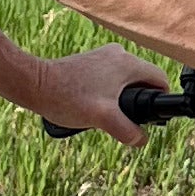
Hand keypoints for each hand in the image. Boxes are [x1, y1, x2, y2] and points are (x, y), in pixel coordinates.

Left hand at [27, 45, 156, 142]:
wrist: (34, 85)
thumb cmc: (68, 97)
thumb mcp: (104, 119)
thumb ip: (127, 131)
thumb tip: (141, 140)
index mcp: (128, 63)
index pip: (160, 80)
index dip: (160, 101)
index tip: (150, 117)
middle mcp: (118, 55)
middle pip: (143, 82)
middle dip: (138, 102)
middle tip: (125, 120)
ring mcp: (102, 57)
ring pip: (124, 82)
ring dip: (121, 100)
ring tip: (107, 116)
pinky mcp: (90, 63)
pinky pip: (109, 80)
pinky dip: (107, 94)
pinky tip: (93, 108)